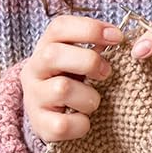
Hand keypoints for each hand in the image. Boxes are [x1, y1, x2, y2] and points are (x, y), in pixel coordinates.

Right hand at [21, 15, 123, 142]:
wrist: (51, 119)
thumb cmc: (73, 83)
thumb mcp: (79, 60)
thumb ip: (95, 47)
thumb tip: (117, 37)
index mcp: (46, 47)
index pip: (59, 27)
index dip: (90, 28)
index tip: (118, 37)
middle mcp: (33, 70)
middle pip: (53, 54)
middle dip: (88, 61)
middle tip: (106, 73)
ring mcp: (33, 98)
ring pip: (62, 89)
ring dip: (89, 97)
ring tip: (92, 102)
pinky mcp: (39, 125)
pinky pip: (64, 124)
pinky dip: (82, 124)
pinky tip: (83, 120)